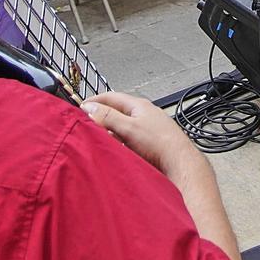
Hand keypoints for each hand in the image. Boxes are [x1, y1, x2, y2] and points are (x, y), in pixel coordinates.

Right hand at [82, 92, 198, 172]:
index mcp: (138, 105)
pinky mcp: (149, 142)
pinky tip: (116, 150)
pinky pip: (128, 139)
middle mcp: (143, 114)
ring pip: (121, 126)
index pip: (110, 97)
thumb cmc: (161, 144)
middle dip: (100, 118)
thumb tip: (89, 108)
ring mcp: (146, 128)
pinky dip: (119, 142)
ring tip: (100, 139)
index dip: (94, 101)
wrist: (179, 163)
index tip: (80, 108)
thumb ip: (108, 117)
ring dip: (110, 132)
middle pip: (115, 111)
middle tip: (87, 124)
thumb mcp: (128, 128)